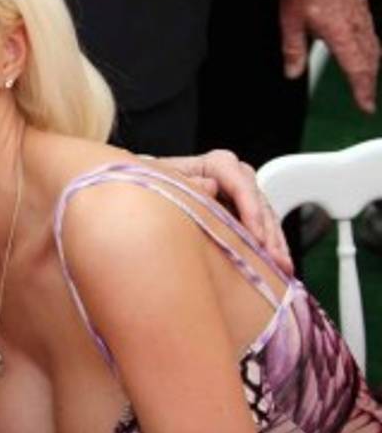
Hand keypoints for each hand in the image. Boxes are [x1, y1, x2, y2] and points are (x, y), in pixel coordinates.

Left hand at [152, 150, 292, 274]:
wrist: (150, 195)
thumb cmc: (154, 186)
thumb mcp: (163, 182)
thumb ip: (186, 183)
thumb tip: (210, 186)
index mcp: (214, 164)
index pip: (239, 182)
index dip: (250, 208)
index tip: (255, 235)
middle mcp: (233, 177)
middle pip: (258, 200)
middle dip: (267, 231)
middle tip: (273, 258)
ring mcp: (241, 195)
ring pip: (266, 216)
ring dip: (275, 243)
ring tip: (282, 267)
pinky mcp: (244, 212)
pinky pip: (264, 228)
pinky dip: (272, 247)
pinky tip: (280, 266)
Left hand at [279, 0, 378, 113]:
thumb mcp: (290, 21)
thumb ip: (293, 50)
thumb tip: (293, 73)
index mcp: (341, 33)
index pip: (357, 69)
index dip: (362, 90)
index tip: (366, 106)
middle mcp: (357, 25)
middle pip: (370, 61)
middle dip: (369, 82)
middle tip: (366, 100)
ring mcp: (362, 15)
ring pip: (374, 46)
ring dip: (371, 66)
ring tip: (366, 82)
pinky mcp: (361, 6)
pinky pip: (371, 33)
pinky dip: (371, 49)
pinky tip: (367, 52)